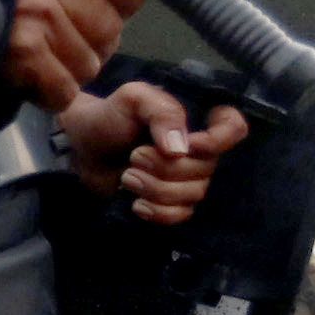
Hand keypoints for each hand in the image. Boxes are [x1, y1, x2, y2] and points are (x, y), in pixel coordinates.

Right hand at [0, 0, 149, 110]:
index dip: (122, 1)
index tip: (96, 10)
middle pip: (111, 26)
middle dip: (90, 45)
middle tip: (55, 41)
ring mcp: (34, 12)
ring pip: (90, 63)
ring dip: (68, 72)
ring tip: (38, 58)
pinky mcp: (22, 51)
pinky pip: (65, 88)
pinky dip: (50, 94)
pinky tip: (30, 79)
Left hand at [59, 79, 249, 225]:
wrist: (80, 149)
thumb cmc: (109, 117)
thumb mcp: (134, 98)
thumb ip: (162, 111)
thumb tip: (181, 149)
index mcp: (197, 121)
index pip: (235, 128)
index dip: (218, 141)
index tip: (189, 144)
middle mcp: (199, 152)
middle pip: (207, 169)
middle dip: (166, 168)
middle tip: (134, 157)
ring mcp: (186, 180)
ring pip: (193, 194)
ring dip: (155, 188)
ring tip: (127, 176)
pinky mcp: (169, 203)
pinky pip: (180, 215)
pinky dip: (157, 212)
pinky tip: (135, 202)